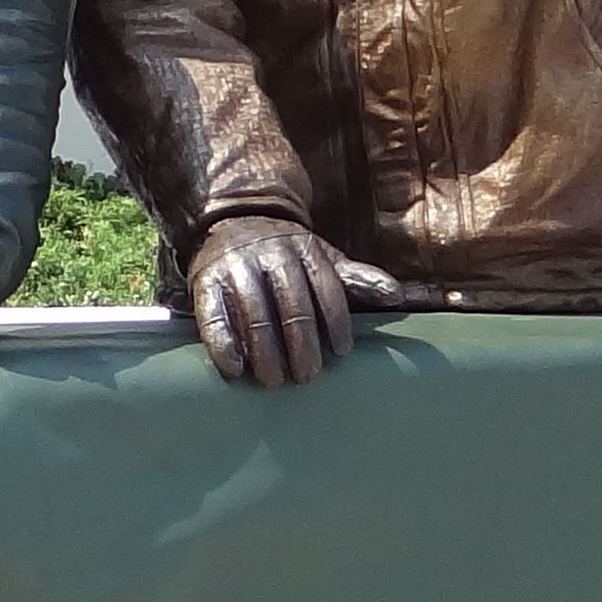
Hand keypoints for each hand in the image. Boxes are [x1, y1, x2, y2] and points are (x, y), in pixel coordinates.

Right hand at [182, 214, 404, 386]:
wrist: (230, 220)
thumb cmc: (284, 254)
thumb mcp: (320, 258)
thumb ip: (355, 279)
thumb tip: (396, 295)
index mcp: (304, 249)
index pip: (327, 288)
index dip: (336, 322)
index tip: (340, 352)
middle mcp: (270, 254)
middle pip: (291, 304)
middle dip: (301, 344)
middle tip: (306, 376)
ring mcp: (236, 266)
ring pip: (254, 312)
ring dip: (265, 351)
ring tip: (273, 381)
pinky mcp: (204, 280)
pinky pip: (213, 315)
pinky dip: (223, 343)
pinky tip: (235, 368)